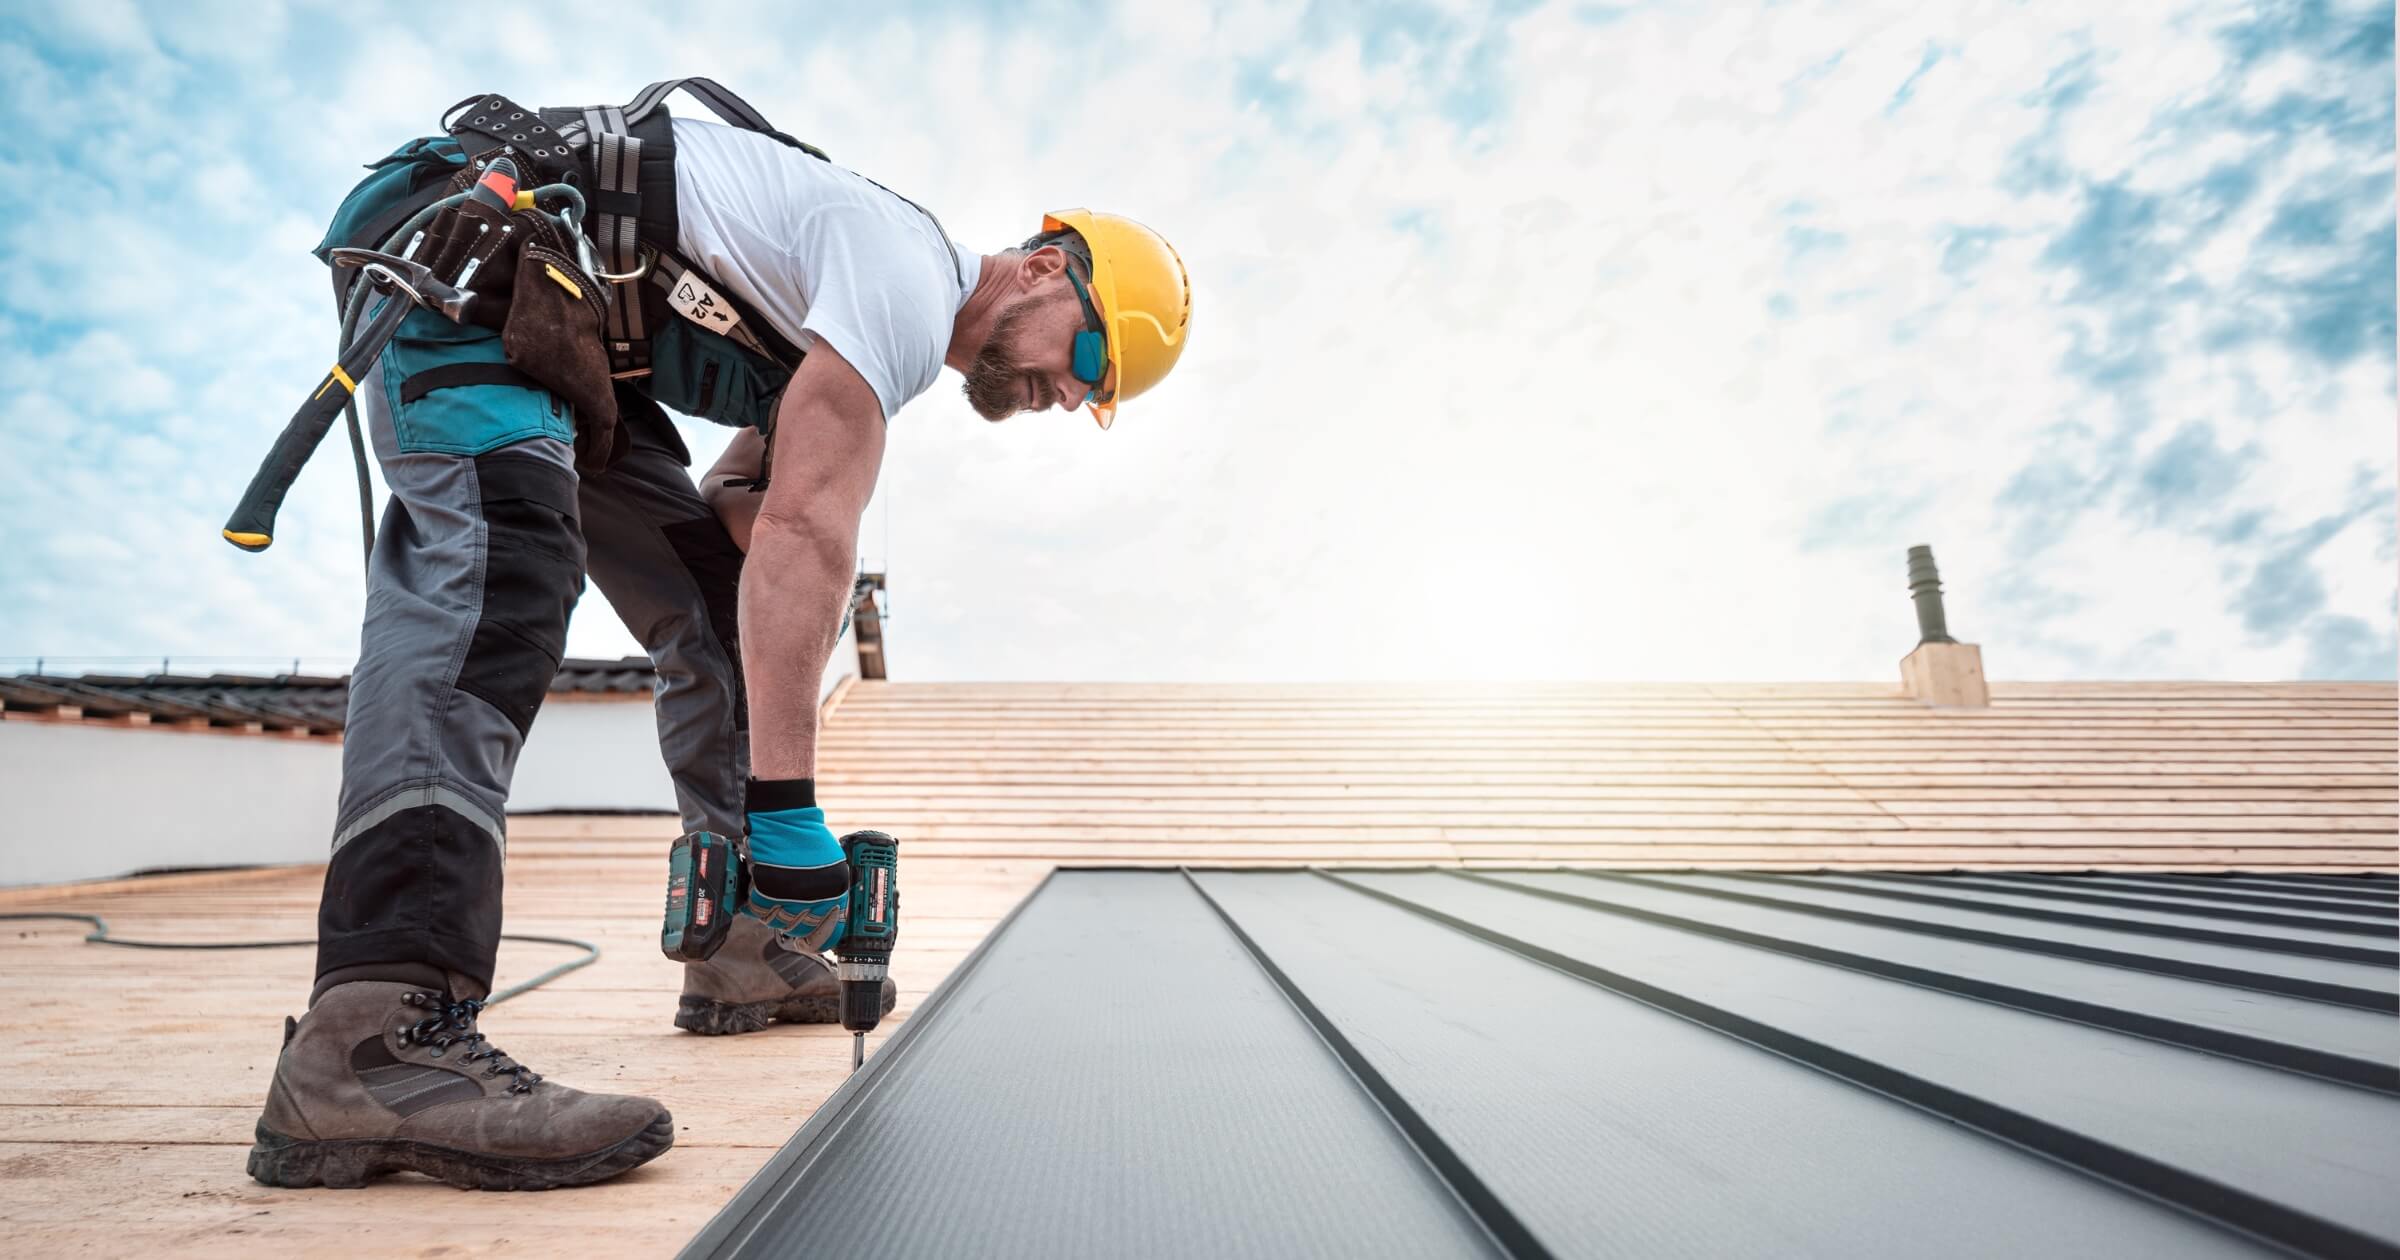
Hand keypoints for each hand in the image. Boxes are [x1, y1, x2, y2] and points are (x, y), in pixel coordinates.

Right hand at [743, 779, 848, 951]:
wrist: (786, 819)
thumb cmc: (809, 839)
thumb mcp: (834, 865)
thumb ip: (832, 893)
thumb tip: (829, 917)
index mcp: (836, 893)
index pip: (830, 933)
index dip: (820, 939)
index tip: (813, 940)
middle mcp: (815, 899)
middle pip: (801, 929)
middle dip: (793, 920)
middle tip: (788, 906)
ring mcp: (790, 896)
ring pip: (778, 922)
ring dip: (775, 911)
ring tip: (776, 892)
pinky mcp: (767, 891)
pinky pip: (760, 911)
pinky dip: (758, 902)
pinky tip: (763, 888)